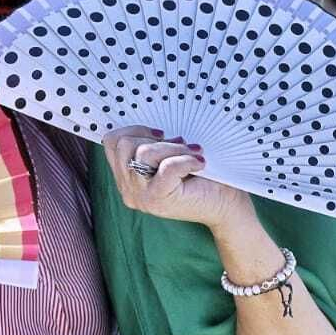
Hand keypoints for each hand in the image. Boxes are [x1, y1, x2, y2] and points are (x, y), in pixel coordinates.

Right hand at [102, 126, 252, 230]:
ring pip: (144, 153)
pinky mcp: (158, 198)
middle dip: (156, 139)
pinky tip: (199, 164)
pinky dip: (186, 160)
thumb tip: (153, 128)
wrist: (224, 206)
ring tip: (192, 154)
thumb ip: (150, 146)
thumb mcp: (167, 158)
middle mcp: (127, 190)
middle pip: (125, 145)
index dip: (135, 130)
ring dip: (173, 148)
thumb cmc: (201, 179)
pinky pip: (167, 167)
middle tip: (181, 145)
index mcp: (126, 178)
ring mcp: (140, 196)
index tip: (160, 134)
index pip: (111, 143)